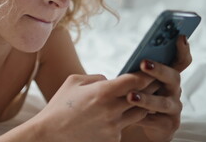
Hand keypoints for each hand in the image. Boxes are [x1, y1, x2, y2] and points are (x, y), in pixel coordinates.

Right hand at [32, 72, 155, 141]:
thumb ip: (98, 78)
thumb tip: (113, 80)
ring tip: (142, 97)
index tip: (152, 70)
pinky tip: (119, 115)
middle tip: (156, 82)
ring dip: (142, 105)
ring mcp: (113, 127)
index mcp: (102, 92)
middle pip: (143, 97)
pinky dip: (124, 119)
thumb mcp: (74, 82)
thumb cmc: (60, 105)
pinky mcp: (112, 139)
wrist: (49, 134)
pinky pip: (125, 126)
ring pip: (140, 113)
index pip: (135, 81)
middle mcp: (112, 110)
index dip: (146, 74)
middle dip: (150, 89)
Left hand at [124, 35, 191, 141]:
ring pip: (164, 102)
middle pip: (173, 77)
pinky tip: (132, 117)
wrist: (137, 123)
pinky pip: (157, 120)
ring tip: (130, 96)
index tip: (180, 36)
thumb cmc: (137, 95)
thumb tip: (135, 59)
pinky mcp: (169, 125)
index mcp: (168, 75)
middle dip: (158, 69)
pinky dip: (143, 118)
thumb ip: (139, 70)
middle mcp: (174, 89)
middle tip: (143, 63)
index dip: (183, 49)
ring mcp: (174, 108)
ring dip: (147, 98)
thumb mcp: (137, 81)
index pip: (181, 60)